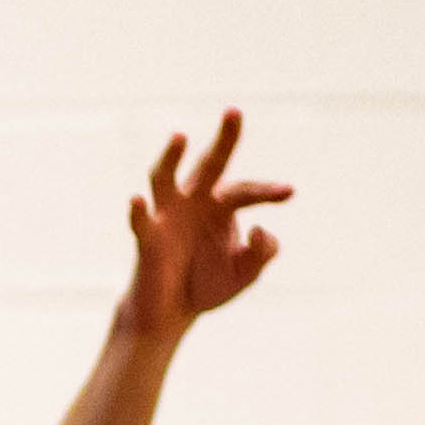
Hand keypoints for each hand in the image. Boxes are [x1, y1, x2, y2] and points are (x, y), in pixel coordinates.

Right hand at [122, 111, 288, 346]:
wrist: (172, 313)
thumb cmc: (208, 284)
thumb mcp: (245, 273)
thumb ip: (262, 253)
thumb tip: (259, 230)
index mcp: (221, 207)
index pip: (246, 191)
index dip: (267, 192)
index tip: (288, 192)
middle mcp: (194, 202)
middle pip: (209, 163)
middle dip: (223, 139)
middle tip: (235, 111)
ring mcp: (167, 216)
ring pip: (164, 177)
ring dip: (171, 157)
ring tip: (181, 136)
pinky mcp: (147, 237)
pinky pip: (141, 220)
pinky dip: (136, 210)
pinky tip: (136, 199)